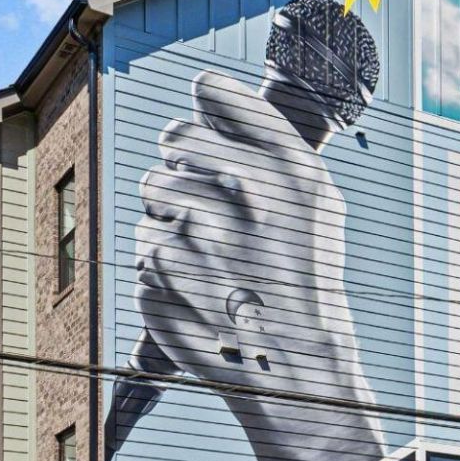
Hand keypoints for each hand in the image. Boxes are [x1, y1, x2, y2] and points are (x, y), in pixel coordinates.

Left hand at [132, 71, 385, 460]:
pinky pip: (143, 249)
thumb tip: (205, 93)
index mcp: (287, 165)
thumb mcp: (316, 200)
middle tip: (211, 213)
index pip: (210, 93)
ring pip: (152, 197)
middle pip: (172, 141)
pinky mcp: (161, 274)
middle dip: (185, 172)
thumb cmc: (305, 276)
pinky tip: (199, 293)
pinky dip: (163, 271)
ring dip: (171, 225)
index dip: (207, 117)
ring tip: (212, 263)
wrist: (298, 367)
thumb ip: (267, 141)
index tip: (214, 145)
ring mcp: (198, 235)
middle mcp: (244, 193)